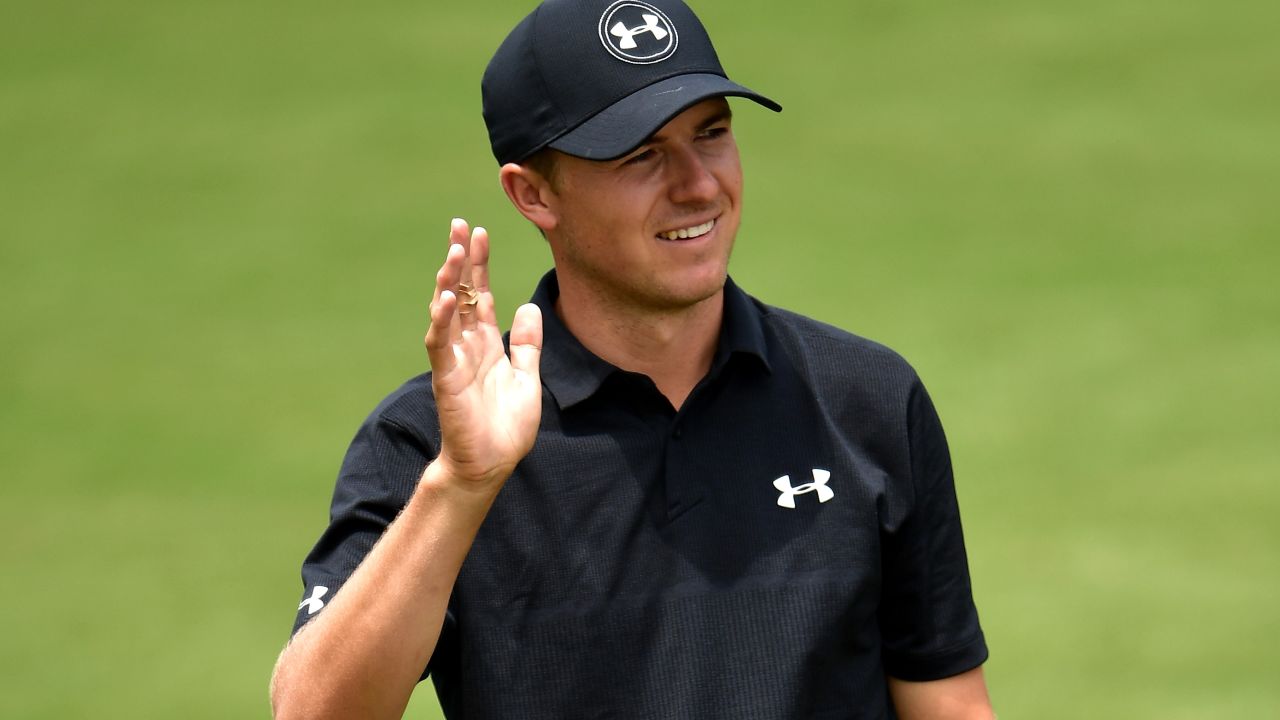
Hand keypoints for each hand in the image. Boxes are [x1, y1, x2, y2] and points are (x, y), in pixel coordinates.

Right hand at [423, 218, 542, 488]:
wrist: (491, 464)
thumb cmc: (505, 426)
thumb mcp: (527, 377)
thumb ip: (527, 344)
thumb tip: (529, 308)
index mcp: (487, 344)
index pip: (482, 294)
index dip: (480, 264)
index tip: (479, 232)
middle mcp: (467, 345)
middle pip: (463, 293)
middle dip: (460, 260)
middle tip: (459, 225)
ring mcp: (453, 359)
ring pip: (447, 312)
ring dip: (449, 281)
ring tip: (453, 252)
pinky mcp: (445, 378)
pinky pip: (440, 344)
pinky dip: (442, 320)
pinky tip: (446, 298)